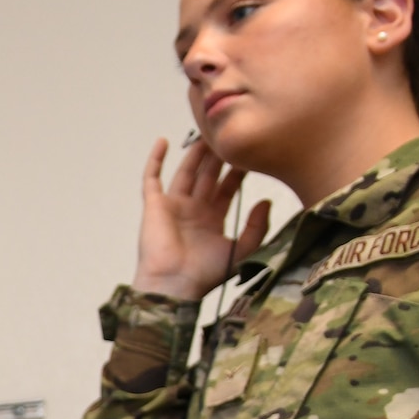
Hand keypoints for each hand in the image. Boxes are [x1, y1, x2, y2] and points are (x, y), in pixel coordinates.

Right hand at [133, 137, 272, 301]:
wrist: (175, 284)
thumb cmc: (206, 274)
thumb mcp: (243, 250)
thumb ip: (258, 226)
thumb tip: (267, 201)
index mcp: (212, 220)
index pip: (226, 188)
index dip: (237, 172)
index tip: (250, 154)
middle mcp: (193, 210)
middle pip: (207, 176)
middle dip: (218, 157)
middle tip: (230, 135)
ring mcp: (172, 206)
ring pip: (185, 172)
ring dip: (195, 153)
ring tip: (207, 133)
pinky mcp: (154, 206)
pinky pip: (152, 179)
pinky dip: (155, 160)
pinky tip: (163, 141)